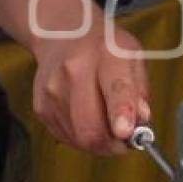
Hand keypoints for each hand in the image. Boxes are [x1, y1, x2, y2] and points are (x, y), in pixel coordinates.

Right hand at [32, 21, 150, 155]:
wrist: (63, 36)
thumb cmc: (104, 49)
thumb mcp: (133, 57)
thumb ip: (140, 90)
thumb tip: (141, 119)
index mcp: (105, 54)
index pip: (114, 88)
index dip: (120, 113)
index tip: (126, 132)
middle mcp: (73, 71)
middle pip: (90, 126)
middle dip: (113, 145)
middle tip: (125, 142)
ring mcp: (53, 91)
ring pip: (79, 138)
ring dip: (99, 143)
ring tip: (107, 125)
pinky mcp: (41, 107)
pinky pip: (67, 137)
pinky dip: (83, 138)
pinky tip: (88, 119)